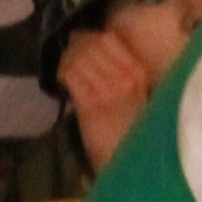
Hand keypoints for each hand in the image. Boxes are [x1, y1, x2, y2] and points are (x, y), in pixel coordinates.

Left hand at [57, 30, 160, 169]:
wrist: (130, 164)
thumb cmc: (131, 132)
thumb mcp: (134, 95)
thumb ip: (121, 72)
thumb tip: (94, 51)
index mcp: (139, 72)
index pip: (109, 39)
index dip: (90, 37)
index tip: (81, 43)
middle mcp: (125, 76)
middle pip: (91, 44)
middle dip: (74, 46)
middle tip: (67, 54)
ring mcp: (107, 88)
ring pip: (78, 57)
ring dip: (66, 59)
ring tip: (65, 69)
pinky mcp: (90, 103)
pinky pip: (70, 74)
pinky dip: (62, 73)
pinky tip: (63, 83)